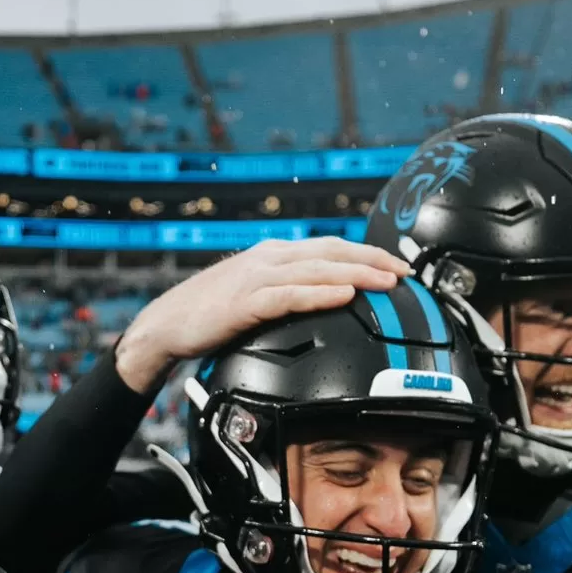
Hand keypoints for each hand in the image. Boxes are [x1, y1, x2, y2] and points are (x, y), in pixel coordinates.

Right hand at [115, 238, 412, 392]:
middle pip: (332, 252)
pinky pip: (291, 295)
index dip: (367, 253)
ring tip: (386, 281)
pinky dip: (321, 294)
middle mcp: (270, 258)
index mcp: (274, 255)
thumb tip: (322, 299)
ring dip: (356, 274)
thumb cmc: (208, 315)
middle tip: (405, 272)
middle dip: (372, 260)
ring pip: (317, 270)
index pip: (330, 247)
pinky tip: (344, 296)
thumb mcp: (255, 296)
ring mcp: (257, 278)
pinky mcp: (246, 301)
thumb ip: (285, 292)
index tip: (398, 266)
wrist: (166, 325)